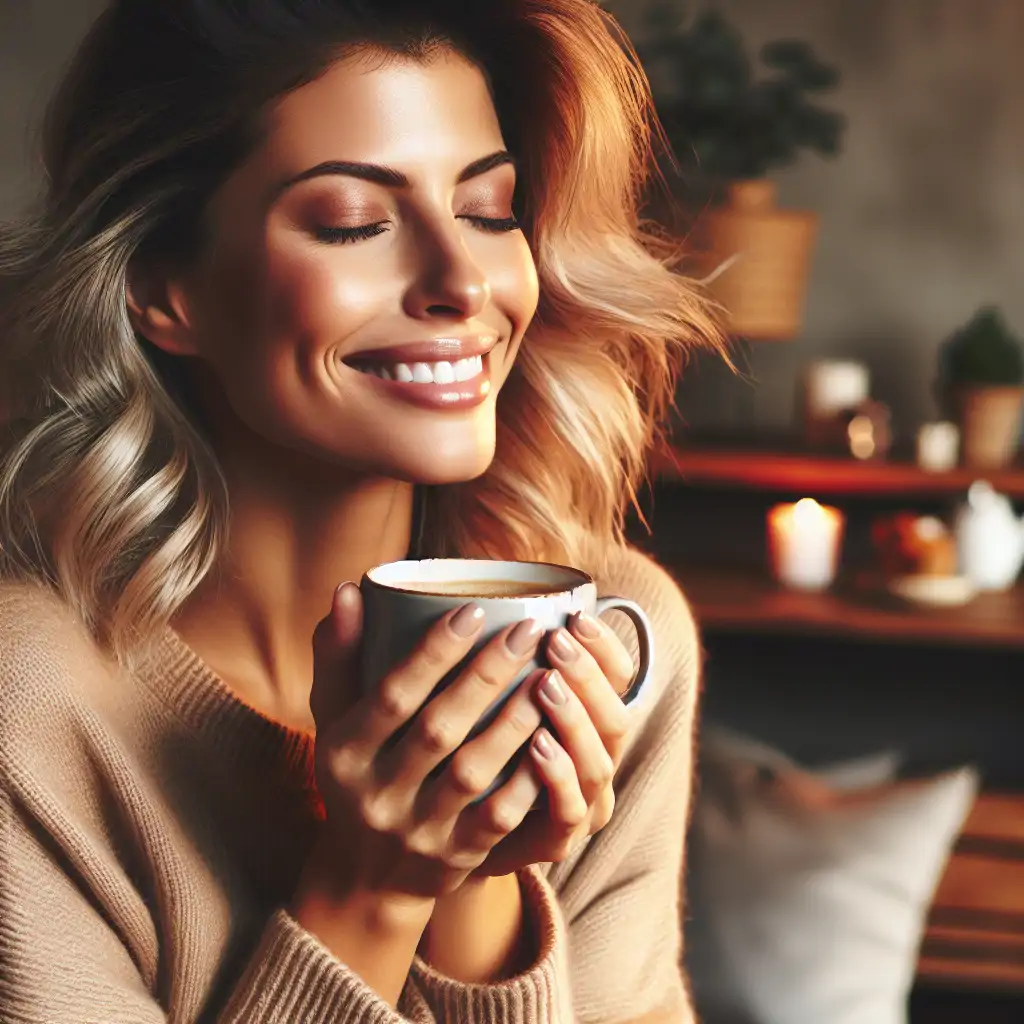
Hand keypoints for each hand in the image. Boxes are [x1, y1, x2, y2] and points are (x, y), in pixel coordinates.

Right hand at [304, 582, 555, 904]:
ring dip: (515, 721)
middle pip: (438, 729)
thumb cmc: (356, 771)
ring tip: (551, 675)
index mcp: (342, 753)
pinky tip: (557, 737)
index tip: (475, 609)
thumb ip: (339, 654)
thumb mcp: (333, 718)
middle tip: (529, 630)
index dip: (433, 652)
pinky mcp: (457, 857)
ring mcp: (418, 831)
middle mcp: (376, 795)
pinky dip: (530, 778)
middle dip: (486, 675)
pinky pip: (500, 818)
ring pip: (474, 772)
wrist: (367, 876)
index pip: (391, 696)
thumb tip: (349, 589)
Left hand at [471, 610, 635, 874]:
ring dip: (574, 719)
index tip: (576, 613)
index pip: (620, 676)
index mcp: (590, 717)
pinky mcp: (556, 839)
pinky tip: (535, 743)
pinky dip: (556, 776)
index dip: (604, 645)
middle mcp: (596, 758)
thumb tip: (460, 592)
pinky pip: (568, 810)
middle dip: (588, 675)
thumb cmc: (470, 747)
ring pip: (598, 762)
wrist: (448, 831)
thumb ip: (488, 653)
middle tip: (554, 641)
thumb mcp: (481, 694)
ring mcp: (582, 803)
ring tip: (544, 683)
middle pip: (615, 715)